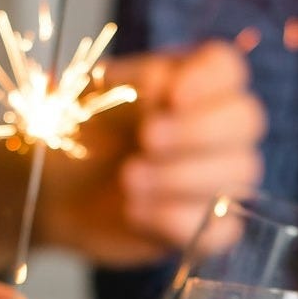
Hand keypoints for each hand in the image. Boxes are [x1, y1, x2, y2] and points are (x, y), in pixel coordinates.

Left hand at [0, 41, 265, 271]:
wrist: (51, 192)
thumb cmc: (76, 136)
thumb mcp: (93, 99)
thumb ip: (131, 88)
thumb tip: (163, 85)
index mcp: (191, 83)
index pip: (228, 69)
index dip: (209, 81)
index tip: (169, 96)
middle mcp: (215, 129)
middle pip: (246, 120)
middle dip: (197, 131)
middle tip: (145, 140)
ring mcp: (217, 181)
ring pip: (239, 174)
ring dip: (180, 177)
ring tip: (128, 180)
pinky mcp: (206, 228)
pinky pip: (221, 229)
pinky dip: (176, 221)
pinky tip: (134, 213)